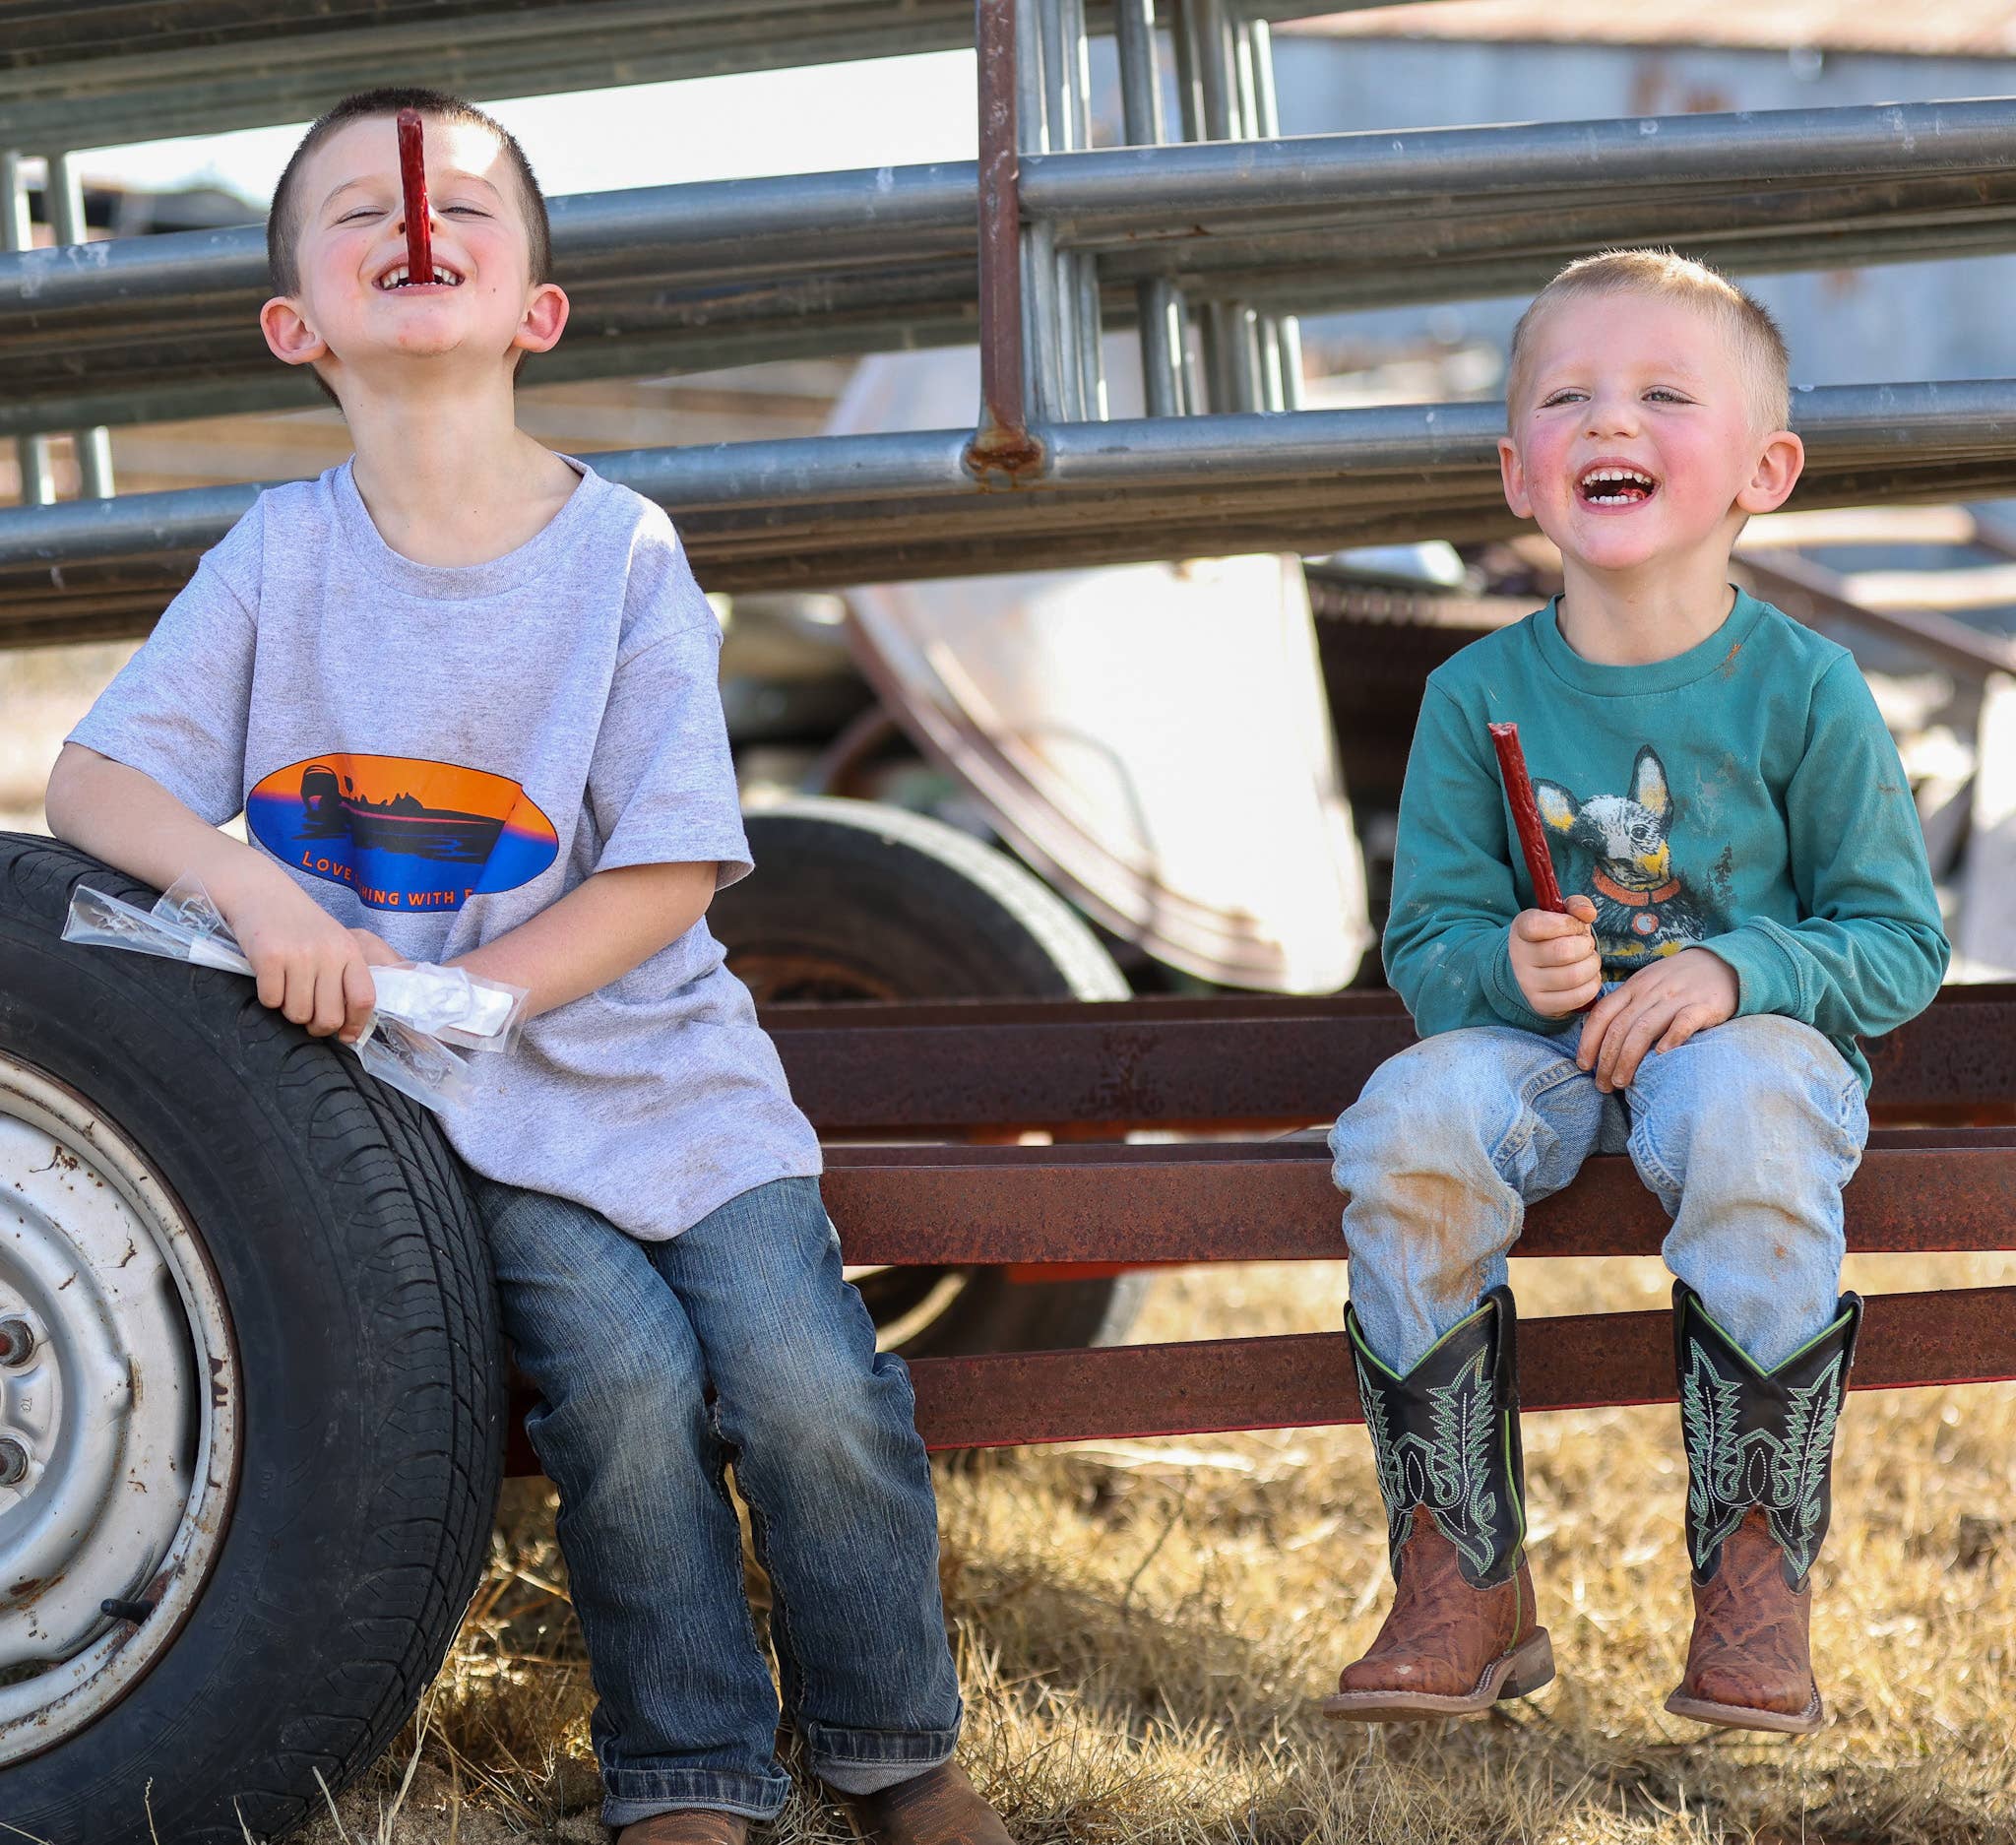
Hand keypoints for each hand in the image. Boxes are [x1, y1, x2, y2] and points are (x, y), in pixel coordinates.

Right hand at [222, 882, 382, 1046]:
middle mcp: (328, 953)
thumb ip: (345, 978)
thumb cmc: (300, 926)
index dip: (355, 1024)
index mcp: (350, 951)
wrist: (261, 893)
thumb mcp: (334, 943)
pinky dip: (268, 997)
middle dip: (316, 1026)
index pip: (364, 999)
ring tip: (287, 989)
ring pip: (298, 1013)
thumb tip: (349, 1031)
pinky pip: (271, 1001)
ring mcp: (298, 954)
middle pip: (329, 1017)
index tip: (344, 1035)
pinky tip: (269, 979)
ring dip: (289, 1010)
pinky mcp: (268, 956)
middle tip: (307, 1015)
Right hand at [1509, 893, 1600, 1017]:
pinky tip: (1587, 977)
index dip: (1567, 924)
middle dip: (1586, 946)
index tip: (1575, 925)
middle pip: (1564, 952)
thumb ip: (1576, 905)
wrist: (1529, 970)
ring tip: (1588, 961)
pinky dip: (1592, 985)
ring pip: (1574, 976)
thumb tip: (1588, 914)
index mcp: (1521, 930)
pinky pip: (1578, 996)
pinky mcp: (1542, 1004)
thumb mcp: (1559, 915)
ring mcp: (1529, 984)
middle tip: (1585, 945)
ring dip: (1592, 966)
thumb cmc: (1551, 938)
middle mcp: (1520, 958)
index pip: (1538, 925)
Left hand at [1576, 948, 1738, 1091]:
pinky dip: (1671, 1038)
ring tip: (1621, 1081)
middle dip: (1606, 1059)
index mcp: (1634, 987)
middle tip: (1602, 1084)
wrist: (1724, 964)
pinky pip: (1684, 1022)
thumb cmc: (1679, 981)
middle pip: (1620, 1027)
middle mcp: (1651, 992)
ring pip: (1644, 1028)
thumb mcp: (1647, 984)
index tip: (1583, 1065)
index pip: (1602, 1014)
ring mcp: (1677, 998)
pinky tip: (1661, 1057)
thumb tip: (1599, 1038)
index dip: (1588, 1041)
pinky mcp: (1703, 1006)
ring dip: (1628, 1058)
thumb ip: (1626, 1006)